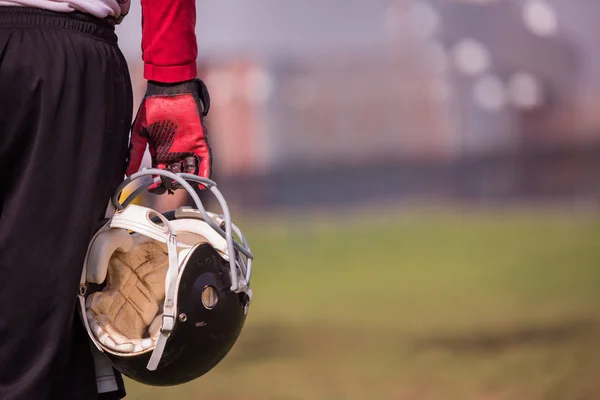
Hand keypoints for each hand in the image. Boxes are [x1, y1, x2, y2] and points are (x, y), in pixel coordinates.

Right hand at [126, 78, 211, 193]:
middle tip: (170, 185)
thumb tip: (127, 173)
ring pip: (190, 170)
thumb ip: (134, 153)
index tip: (154, 187)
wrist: (169, 91)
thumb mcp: (139, 132)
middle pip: (176, 174)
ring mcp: (188, 148)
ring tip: (185, 185)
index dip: (158, 182)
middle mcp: (174, 153)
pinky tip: (203, 181)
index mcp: (160, 152)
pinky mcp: (200, 141)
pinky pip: (205, 159)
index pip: (160, 172)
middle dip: (173, 182)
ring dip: (189, 179)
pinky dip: (205, 171)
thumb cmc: (152, 109)